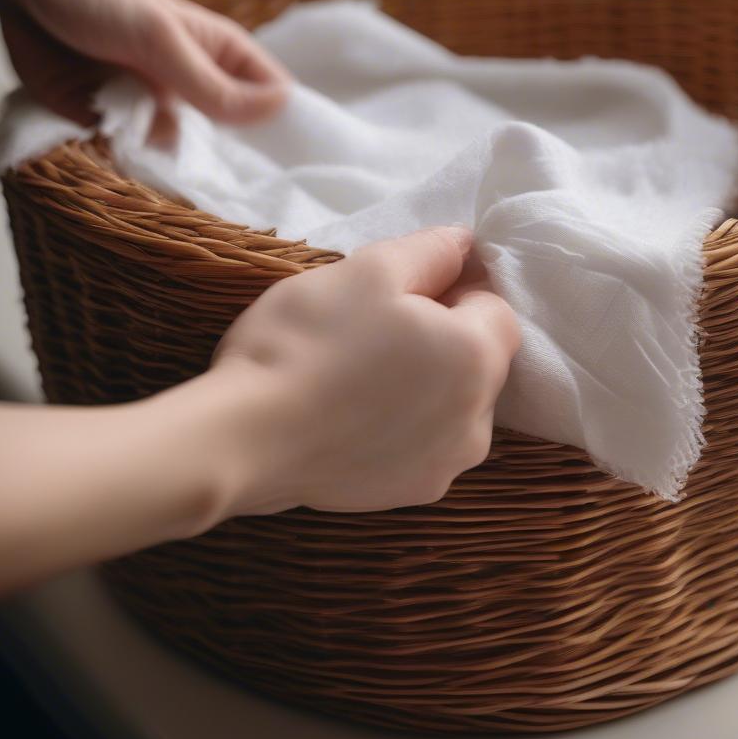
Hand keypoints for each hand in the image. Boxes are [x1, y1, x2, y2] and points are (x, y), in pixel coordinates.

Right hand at [183, 226, 520, 515]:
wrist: (243, 438)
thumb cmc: (309, 341)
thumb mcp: (369, 269)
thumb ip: (430, 252)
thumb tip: (465, 245)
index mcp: (478, 358)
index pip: (494, 307)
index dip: (455, 286)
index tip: (404, 285)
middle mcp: (478, 419)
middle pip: (476, 358)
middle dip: (440, 334)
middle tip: (372, 323)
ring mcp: (446, 464)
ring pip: (451, 404)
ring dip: (424, 382)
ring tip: (359, 370)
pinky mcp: (410, 493)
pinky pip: (422, 443)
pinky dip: (400, 425)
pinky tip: (351, 414)